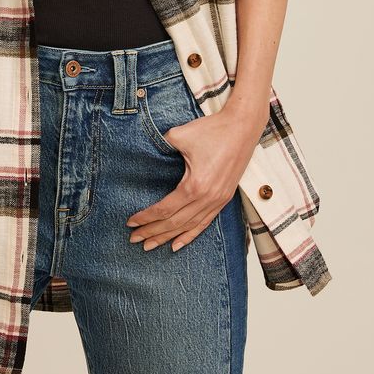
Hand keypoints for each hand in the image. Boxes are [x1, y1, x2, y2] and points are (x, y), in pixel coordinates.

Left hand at [125, 99, 266, 250]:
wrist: (242, 127)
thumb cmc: (212, 130)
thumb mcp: (180, 135)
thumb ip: (161, 147)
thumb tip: (147, 153)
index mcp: (195, 185)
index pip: (164, 209)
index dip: (146, 217)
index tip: (131, 222)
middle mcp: (207, 198)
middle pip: (174, 222)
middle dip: (152, 232)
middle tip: (134, 239)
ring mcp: (218, 201)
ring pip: (189, 226)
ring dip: (168, 237)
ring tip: (150, 246)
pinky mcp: (224, 199)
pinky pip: (205, 223)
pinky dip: (190, 235)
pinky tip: (177, 244)